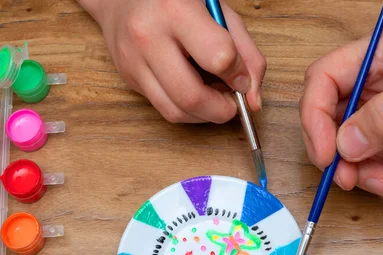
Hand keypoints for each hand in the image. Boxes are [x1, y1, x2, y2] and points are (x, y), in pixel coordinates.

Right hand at [79, 0, 265, 122]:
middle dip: (221, 109)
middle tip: (231, 102)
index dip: (238, 74)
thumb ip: (245, 52)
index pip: (219, 57)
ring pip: (175, 111)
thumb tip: (254, 100)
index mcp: (176, 10)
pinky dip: (187, 109)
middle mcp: (149, 37)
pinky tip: (193, 90)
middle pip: (192, 96)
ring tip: (213, 95)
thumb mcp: (219, 11)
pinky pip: (164, 108)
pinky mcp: (129, 78)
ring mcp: (134, 61)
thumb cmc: (176, 0)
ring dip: (204, 114)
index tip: (242, 76)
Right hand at [300, 22, 382, 201]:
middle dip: (334, 153)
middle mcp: (375, 83)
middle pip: (328, 119)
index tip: (326, 152)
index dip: (315, 117)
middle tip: (348, 179)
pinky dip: (380, 183)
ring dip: (361, 175)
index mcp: (380, 55)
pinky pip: (371, 165)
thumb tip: (345, 143)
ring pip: (347, 149)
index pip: (324, 80)